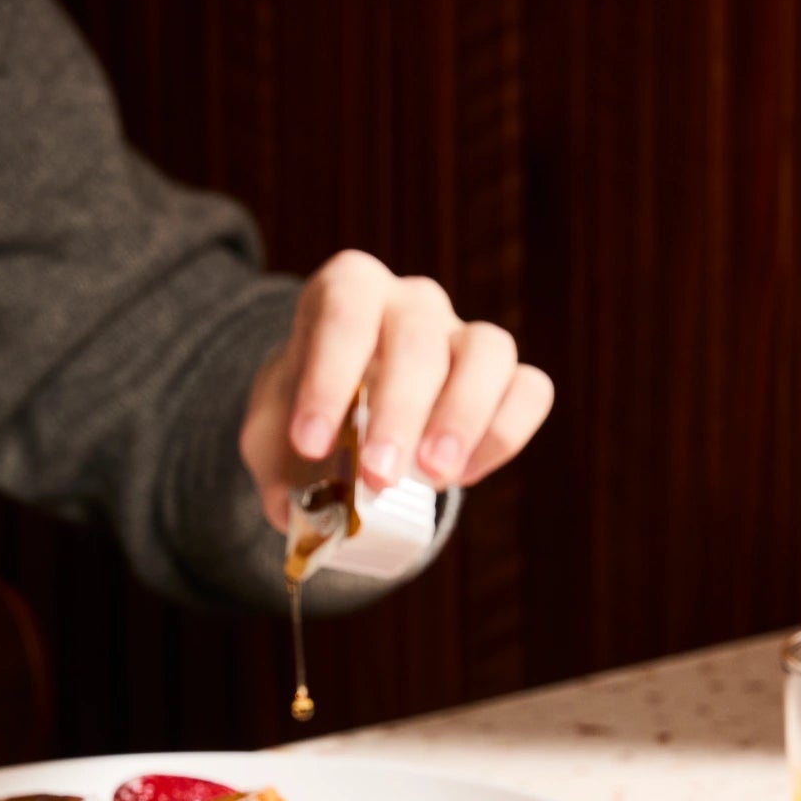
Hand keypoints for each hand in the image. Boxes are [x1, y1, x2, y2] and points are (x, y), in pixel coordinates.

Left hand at [240, 250, 553, 530]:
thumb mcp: (272, 429)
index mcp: (349, 291)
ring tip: (435, 475)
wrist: (350, 410)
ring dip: (463, 417)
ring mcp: (464, 334)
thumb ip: (274, 463)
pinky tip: (464, 476)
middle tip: (378, 478)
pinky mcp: (506, 377)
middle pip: (418, 337)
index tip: (311, 443)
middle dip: (399, 412)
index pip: (345, 313)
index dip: (329, 377)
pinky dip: (503, 435)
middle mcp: (412, 302)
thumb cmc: (311, 409)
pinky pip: (529, 391)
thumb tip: (293, 509)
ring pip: (488, 351)